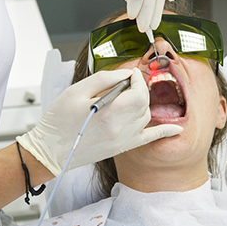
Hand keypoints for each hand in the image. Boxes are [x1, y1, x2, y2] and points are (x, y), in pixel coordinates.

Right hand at [17, 68, 182, 176]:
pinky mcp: (121, 148)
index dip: (136, 79)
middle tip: (128, 82)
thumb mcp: (76, 91)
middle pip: (143, 103)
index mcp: (109, 114)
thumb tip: (125, 74)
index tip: (129, 73)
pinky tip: (177, 129)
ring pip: (145, 116)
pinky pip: (149, 139)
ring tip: (127, 97)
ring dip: (142, 103)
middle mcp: (120, 129)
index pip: (137, 92)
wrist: (49, 151)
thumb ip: (104, 79)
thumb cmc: (58, 121)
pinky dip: (164, 132)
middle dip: (139, 88)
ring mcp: (122, 140)